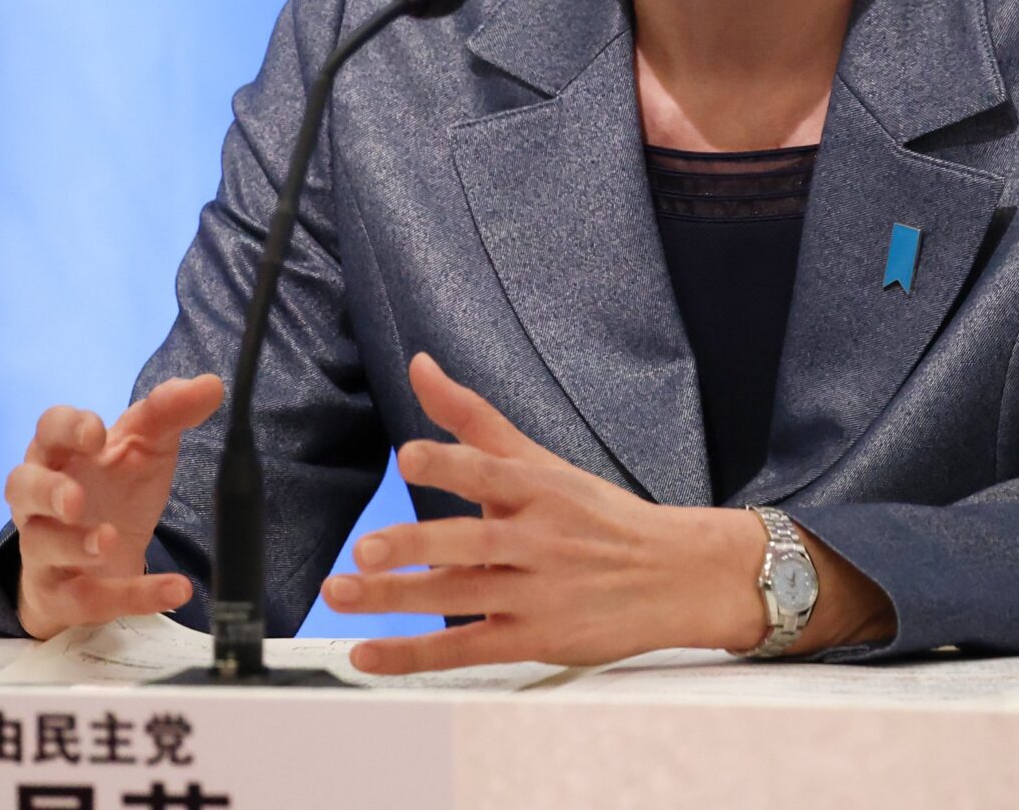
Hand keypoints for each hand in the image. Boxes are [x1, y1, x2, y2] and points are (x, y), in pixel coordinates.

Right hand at [5, 373, 223, 640]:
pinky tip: (173, 589)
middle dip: (46, 491)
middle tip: (76, 500)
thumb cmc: (114, 489)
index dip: (66, 429)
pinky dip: (131, 596)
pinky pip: (86, 599)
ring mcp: (45, 549)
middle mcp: (41, 501)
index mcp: (61, 454)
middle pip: (20, 486)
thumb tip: (211, 385)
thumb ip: (170, 415)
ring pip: (39, 547)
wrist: (102, 559)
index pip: (49, 430)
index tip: (96, 435)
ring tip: (107, 540)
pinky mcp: (62, 594)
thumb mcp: (146, 448)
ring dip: (72, 545)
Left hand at [321, 353, 891, 672]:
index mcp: (540, 488)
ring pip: (461, 595)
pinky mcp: (535, 638)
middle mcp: (537, 539)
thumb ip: (472, 417)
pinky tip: (369, 653)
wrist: (675, 576)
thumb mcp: (542, 461)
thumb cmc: (599, 516)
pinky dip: (415, 654)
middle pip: (471, 541)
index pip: (492, 470)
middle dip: (416, 545)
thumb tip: (419, 366)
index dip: (451, 462)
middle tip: (367, 549)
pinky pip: (467, 648)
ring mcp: (537, 593)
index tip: (411, 456)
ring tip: (343, 593)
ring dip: (397, 598)